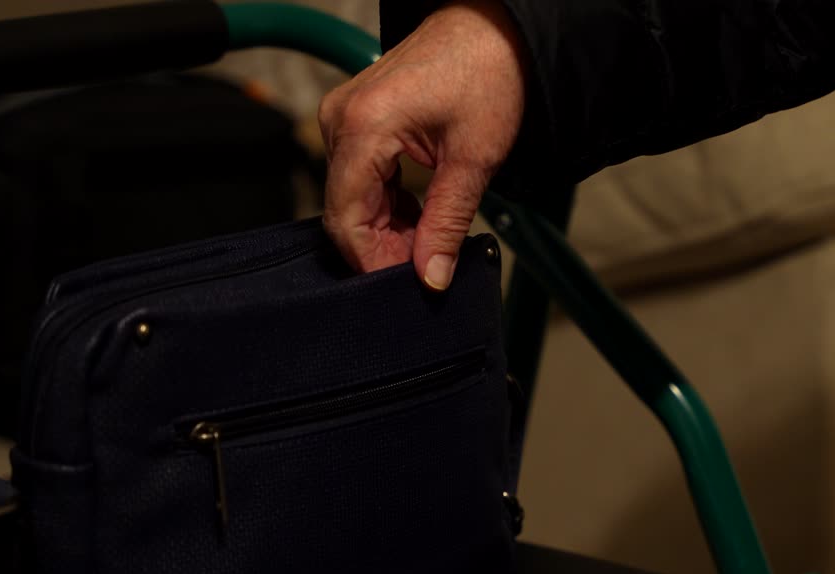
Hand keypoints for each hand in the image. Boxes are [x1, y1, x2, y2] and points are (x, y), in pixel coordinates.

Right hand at [318, 0, 527, 289]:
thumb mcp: (473, 159)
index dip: (373, 260)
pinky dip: (387, 203)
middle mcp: (341, 119)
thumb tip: (431, 275)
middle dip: (381, 247)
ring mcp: (345, 116)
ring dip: (387, 227)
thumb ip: (446, 223)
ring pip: (351, 197)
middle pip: (344, 211)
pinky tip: (419, 214)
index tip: (405, 283)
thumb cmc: (488, 73)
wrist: (493, 29)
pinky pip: (359, 177)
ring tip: (430, 240)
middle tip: (425, 267)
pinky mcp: (357, 118)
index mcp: (364, 126)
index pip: (346, 217)